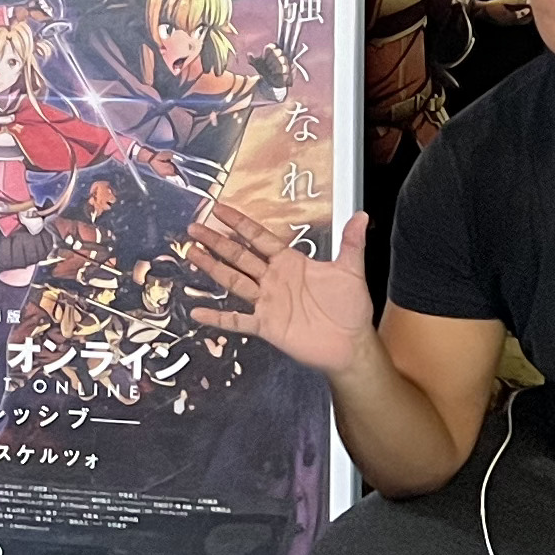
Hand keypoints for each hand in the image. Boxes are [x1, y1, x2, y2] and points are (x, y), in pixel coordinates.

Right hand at [184, 204, 380, 375]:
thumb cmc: (350, 308)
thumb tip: (362, 215)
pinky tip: (198, 312)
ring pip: (233, 282)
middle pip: (239, 256)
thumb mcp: (351, 271)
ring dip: (212, 269)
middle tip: (195, 228)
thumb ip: (351, 243)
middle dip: (216, 241)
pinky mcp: (266, 325)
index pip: (259, 238)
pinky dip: (218, 317)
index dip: (239, 224)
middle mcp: (274, 279)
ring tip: (192, 254)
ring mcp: (267, 302)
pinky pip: (238, 320)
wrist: (350, 344)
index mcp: (290, 262)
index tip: (219, 210)